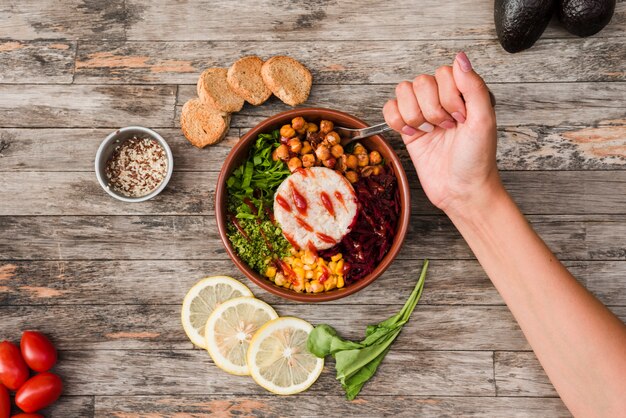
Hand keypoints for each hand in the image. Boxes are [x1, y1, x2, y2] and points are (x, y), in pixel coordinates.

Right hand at [383, 52, 501, 214]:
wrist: (461, 190)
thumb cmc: (477, 160)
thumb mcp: (484, 120)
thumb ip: (473, 86)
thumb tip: (460, 57)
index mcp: (464, 93)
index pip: (443, 73)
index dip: (448, 95)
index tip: (460, 118)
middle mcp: (443, 100)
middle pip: (420, 82)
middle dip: (431, 109)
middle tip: (446, 128)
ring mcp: (424, 114)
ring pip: (403, 91)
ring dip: (413, 114)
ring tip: (428, 131)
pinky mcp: (408, 129)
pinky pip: (389, 108)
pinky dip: (396, 120)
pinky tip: (411, 134)